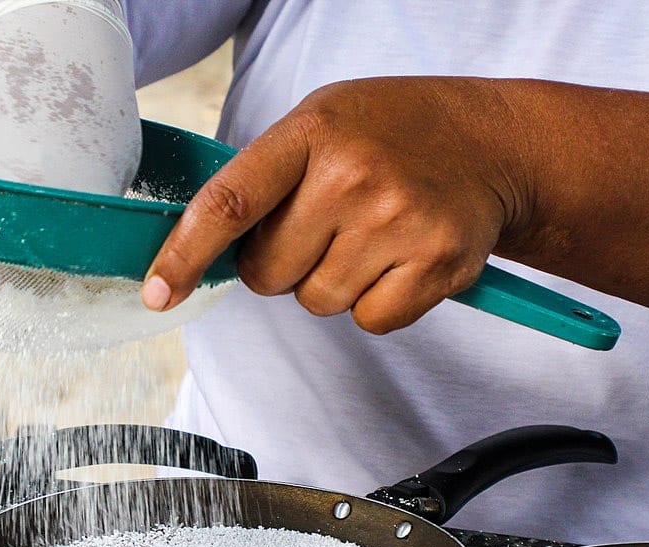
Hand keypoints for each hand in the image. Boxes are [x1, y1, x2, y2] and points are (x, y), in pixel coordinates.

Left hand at [141, 77, 529, 334]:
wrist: (491, 142)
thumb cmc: (389, 135)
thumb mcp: (319, 123)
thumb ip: (262, 179)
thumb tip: (196, 250)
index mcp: (310, 134)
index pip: (229, 203)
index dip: (184, 254)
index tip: (157, 292)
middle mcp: (353, 176)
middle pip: (269, 274)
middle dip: (281, 265)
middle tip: (321, 229)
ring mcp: (398, 221)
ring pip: (317, 302)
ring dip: (331, 281)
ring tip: (367, 237)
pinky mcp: (437, 263)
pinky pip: (369, 321)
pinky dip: (376, 302)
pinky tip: (397, 259)